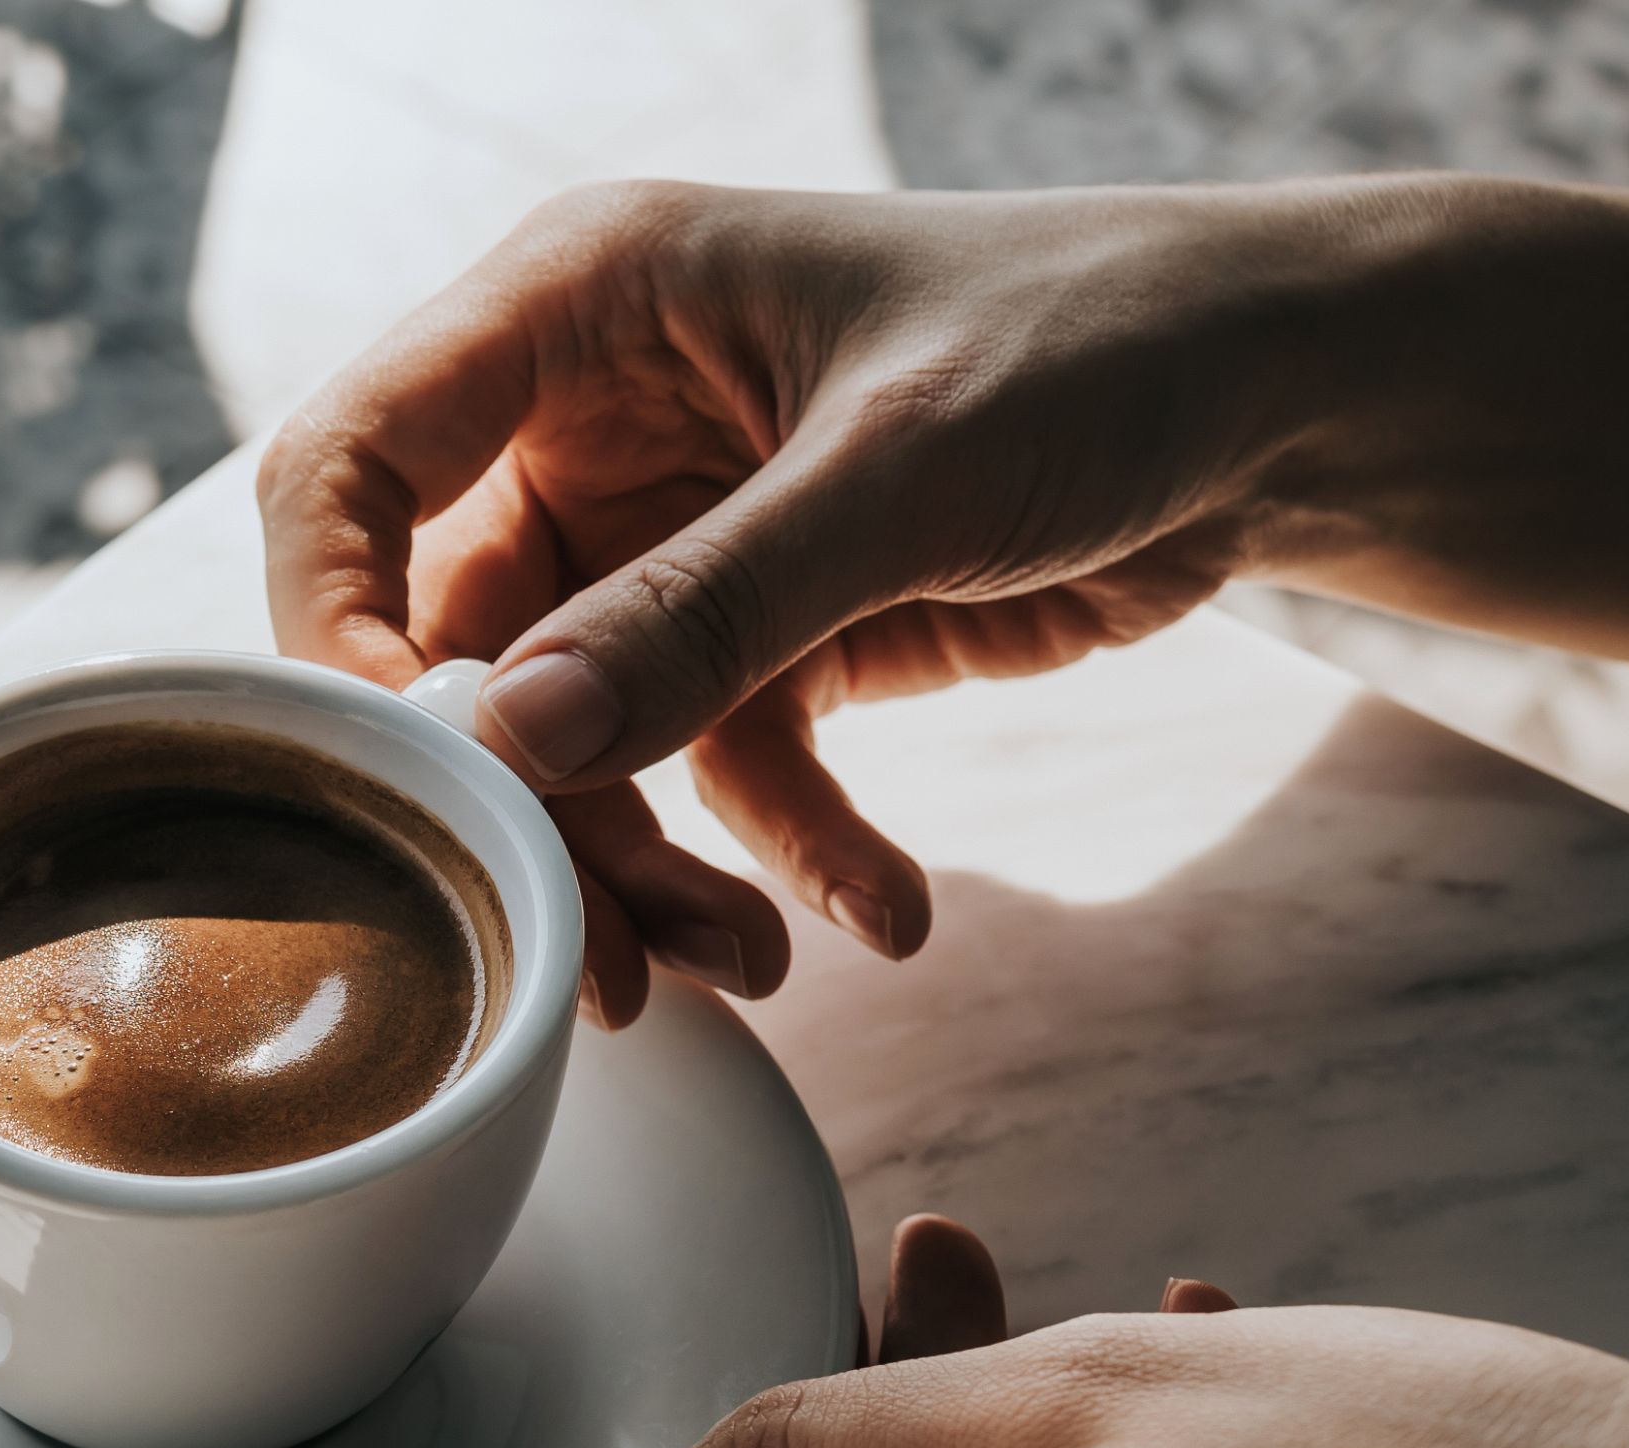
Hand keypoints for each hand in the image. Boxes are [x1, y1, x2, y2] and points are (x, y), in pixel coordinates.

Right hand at [259, 177, 1628, 1025]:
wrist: (1291, 395)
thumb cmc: (1106, 342)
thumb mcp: (905, 469)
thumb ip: (705, 608)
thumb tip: (513, 748)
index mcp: (576, 307)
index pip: (350, 469)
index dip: (337, 629)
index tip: (415, 777)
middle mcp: (586, 421)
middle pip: (458, 647)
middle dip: (527, 808)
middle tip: (596, 953)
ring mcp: (663, 538)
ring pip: (573, 741)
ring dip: (650, 865)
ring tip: (752, 960)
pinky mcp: (756, 633)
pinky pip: (708, 775)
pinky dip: (779, 856)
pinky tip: (882, 915)